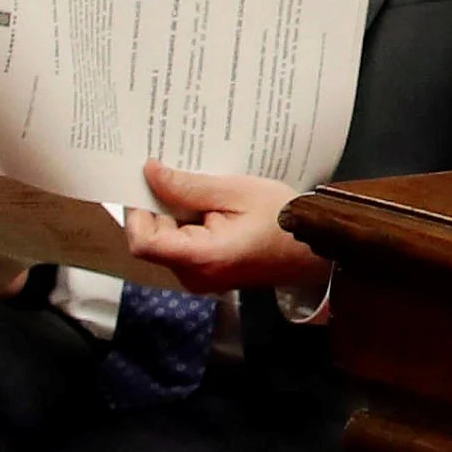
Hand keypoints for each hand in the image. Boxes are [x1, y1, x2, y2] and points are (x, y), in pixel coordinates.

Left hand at [126, 164, 328, 294]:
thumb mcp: (238, 192)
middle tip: (176, 175)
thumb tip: (150, 173)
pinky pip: (182, 246)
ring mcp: (200, 278)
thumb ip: (190, 187)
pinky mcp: (206, 273)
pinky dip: (186, 224)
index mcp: (202, 258)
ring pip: (166, 242)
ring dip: (174, 214)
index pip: (143, 242)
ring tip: (198, 188)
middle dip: (159, 207)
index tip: (146, 182)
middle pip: (153, 240)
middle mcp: (195, 276)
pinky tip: (207, 205)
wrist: (315, 248)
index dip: (136, 212)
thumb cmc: (284, 219)